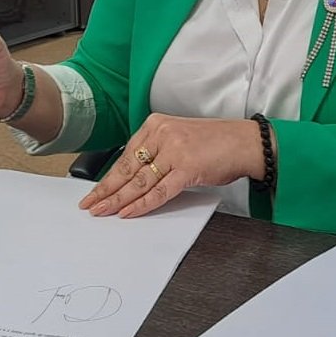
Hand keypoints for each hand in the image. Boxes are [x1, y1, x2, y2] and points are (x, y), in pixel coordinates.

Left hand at [78, 113, 265, 218]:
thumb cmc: (217, 142)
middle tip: (90, 205)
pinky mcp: (187, 167)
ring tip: (103, 212)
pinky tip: (128, 212)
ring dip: (119, 200)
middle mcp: (163, 134)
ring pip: (140, 181)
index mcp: (157, 124)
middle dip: (107, 190)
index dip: (109, 176)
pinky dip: (142, 204)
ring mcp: (174, 150)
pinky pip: (159, 191)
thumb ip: (158, 151)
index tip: (96, 190)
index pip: (126, 154)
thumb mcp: (179, 137)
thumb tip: (135, 177)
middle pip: (128, 167)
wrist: (245, 142)